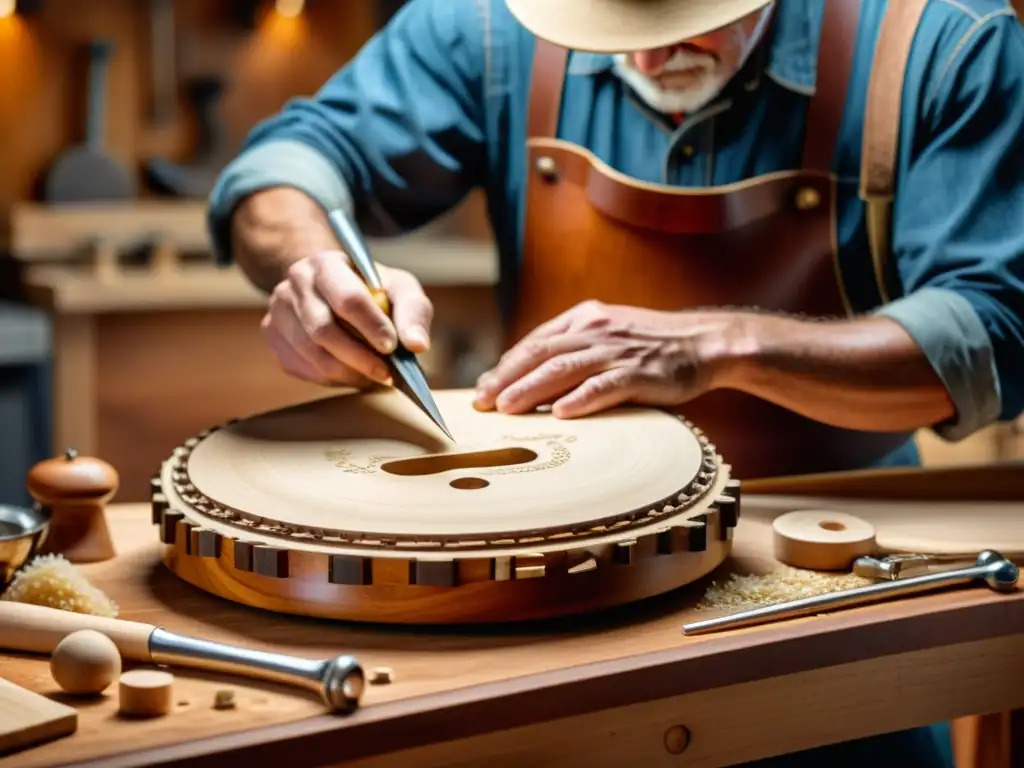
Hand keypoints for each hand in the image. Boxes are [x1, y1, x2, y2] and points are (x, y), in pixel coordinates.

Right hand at [261, 250, 432, 387]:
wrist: (333, 291)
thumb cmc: (373, 291)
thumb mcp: (401, 290)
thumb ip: (414, 313)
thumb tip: (418, 345)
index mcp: (327, 264)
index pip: (347, 298)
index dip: (370, 326)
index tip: (391, 347)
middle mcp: (295, 283)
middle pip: (323, 330)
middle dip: (359, 357)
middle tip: (387, 373)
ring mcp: (278, 310)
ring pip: (312, 354)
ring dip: (348, 372)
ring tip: (374, 376)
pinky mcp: (273, 337)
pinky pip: (303, 368)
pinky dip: (333, 378)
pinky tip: (352, 374)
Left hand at [473, 300, 739, 417]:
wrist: (705, 342)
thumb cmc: (652, 347)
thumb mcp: (609, 336)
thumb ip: (574, 349)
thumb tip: (532, 378)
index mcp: (585, 318)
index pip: (536, 342)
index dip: (507, 365)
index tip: (484, 386)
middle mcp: (596, 329)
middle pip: (542, 353)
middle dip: (508, 377)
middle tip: (482, 401)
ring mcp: (618, 350)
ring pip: (565, 368)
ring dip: (531, 388)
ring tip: (505, 407)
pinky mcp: (640, 372)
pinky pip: (605, 386)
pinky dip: (581, 399)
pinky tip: (560, 412)